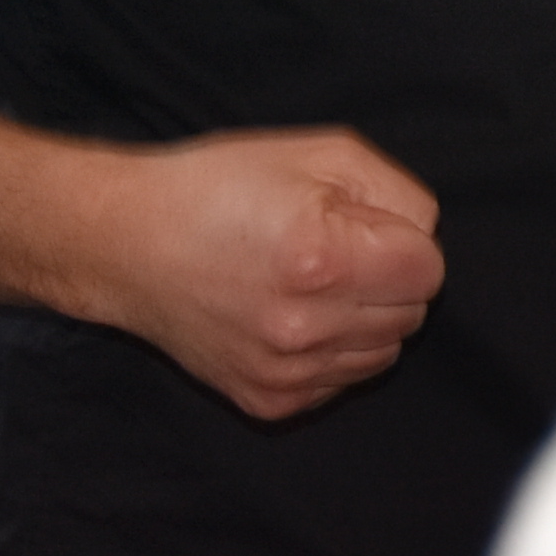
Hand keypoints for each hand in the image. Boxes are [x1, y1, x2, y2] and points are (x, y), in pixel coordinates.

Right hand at [48, 128, 443, 419]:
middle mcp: (305, 327)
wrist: (127, 244)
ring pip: (384, 354)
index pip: (429, 270)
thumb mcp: (318, 153)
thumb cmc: (218, 187)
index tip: (363, 227)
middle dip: (389, 280)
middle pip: (411, 315)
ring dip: (365, 318)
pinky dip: (333, 350)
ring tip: (311, 283)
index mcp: (321, 258)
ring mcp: (286, 373)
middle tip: (335, 251)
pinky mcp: (270, 402)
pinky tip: (289, 315)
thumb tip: (426, 240)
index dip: (404, 241)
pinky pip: (343, 381)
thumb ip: (395, 192)